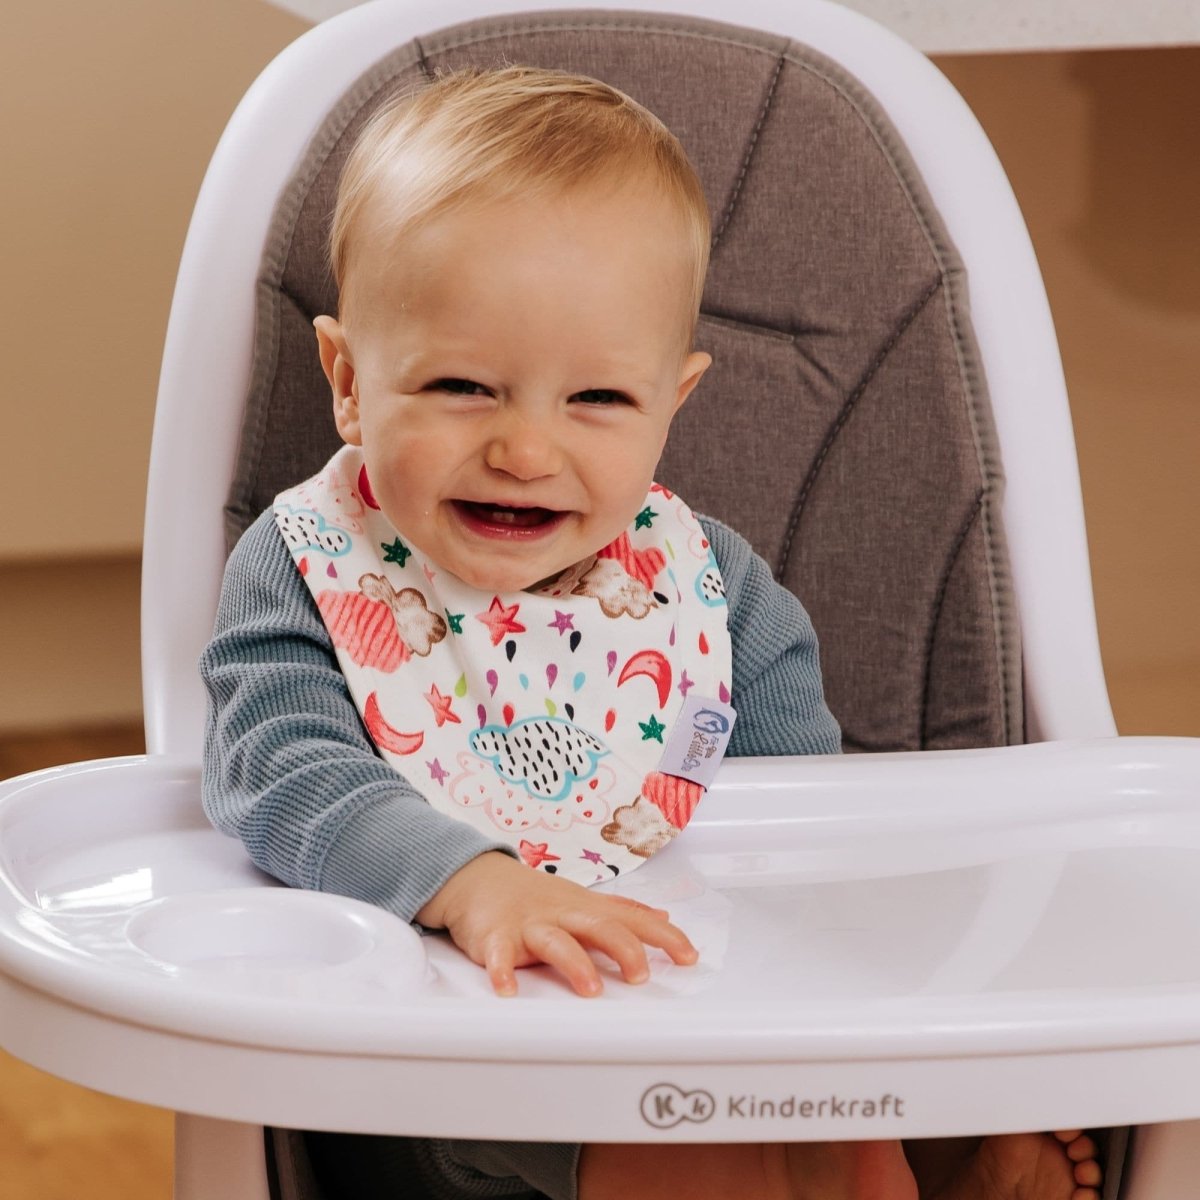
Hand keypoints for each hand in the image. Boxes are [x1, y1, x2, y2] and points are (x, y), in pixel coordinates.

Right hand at [416, 851, 697, 995]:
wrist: (480, 879)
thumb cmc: (537, 896)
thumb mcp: (585, 900)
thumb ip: (625, 911)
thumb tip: (664, 916)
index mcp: (588, 909)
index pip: (633, 921)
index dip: (663, 937)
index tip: (689, 956)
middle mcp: (564, 915)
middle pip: (599, 927)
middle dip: (623, 949)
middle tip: (641, 976)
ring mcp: (531, 925)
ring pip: (556, 942)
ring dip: (574, 964)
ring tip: (591, 989)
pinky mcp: (497, 937)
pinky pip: (498, 955)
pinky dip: (501, 971)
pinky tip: (506, 989)